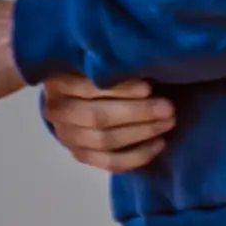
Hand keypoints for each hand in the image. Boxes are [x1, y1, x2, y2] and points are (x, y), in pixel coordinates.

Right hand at [42, 71, 175, 171]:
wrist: (72, 96)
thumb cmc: (93, 72)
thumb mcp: (96, 62)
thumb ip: (113, 66)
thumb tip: (145, 69)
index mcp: (58, 82)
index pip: (88, 88)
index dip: (120, 90)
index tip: (148, 87)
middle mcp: (57, 111)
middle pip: (97, 118)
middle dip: (137, 113)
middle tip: (168, 108)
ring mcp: (67, 137)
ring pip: (104, 142)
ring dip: (141, 133)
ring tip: (168, 123)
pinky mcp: (80, 155)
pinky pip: (110, 163)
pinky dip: (137, 156)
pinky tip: (159, 144)